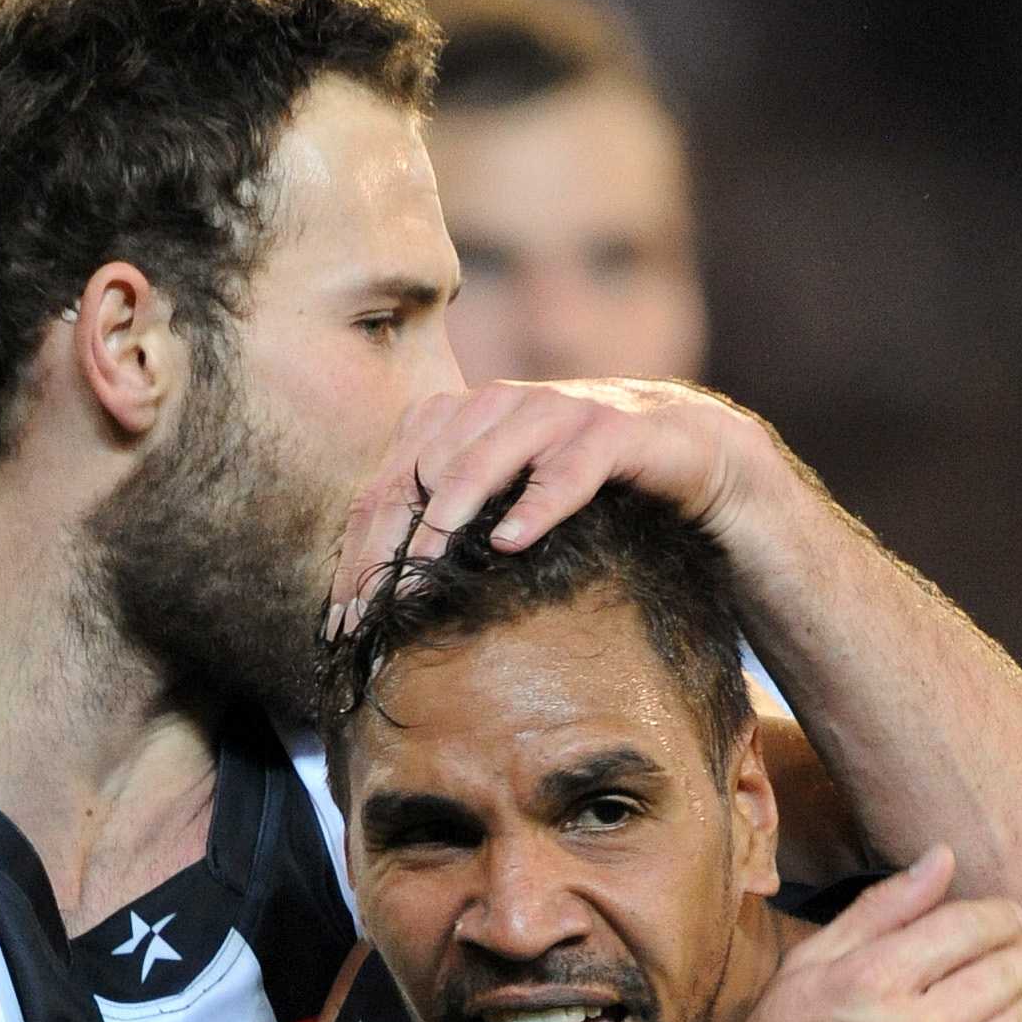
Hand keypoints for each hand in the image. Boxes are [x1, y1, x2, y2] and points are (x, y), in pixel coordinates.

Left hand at [326, 379, 776, 628]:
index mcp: (456, 419)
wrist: (678, 447)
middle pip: (420, 473)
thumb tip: (372, 591)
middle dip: (390, 545)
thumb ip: (444, 519)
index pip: (388, 485)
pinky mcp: (609, 432)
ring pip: (482, 459)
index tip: (343, 617)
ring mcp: (553, 411)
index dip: (359, 551)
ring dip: (447, 514)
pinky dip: (536, 505)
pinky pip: (565, 470)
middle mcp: (496, 404)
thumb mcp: (501, 495)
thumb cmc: (575, 477)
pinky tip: (510, 542)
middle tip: (372, 609)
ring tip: (422, 567)